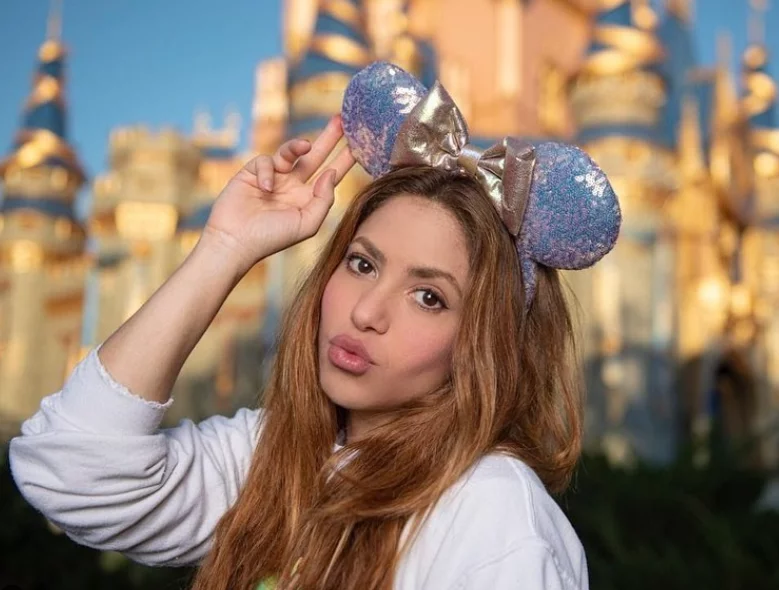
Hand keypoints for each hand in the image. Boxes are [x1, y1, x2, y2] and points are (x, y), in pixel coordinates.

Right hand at [199, 115, 355, 275]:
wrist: (235, 241)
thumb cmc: (272, 238)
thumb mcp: (307, 223)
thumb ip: (323, 199)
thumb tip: (330, 173)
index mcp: (308, 199)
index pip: (331, 174)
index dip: (344, 159)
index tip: (361, 144)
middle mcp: (293, 186)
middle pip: (315, 156)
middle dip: (328, 138)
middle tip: (342, 120)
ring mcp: (273, 178)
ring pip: (290, 152)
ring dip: (297, 146)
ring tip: (305, 146)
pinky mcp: (252, 172)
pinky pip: (265, 161)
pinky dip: (267, 171)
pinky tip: (265, 188)